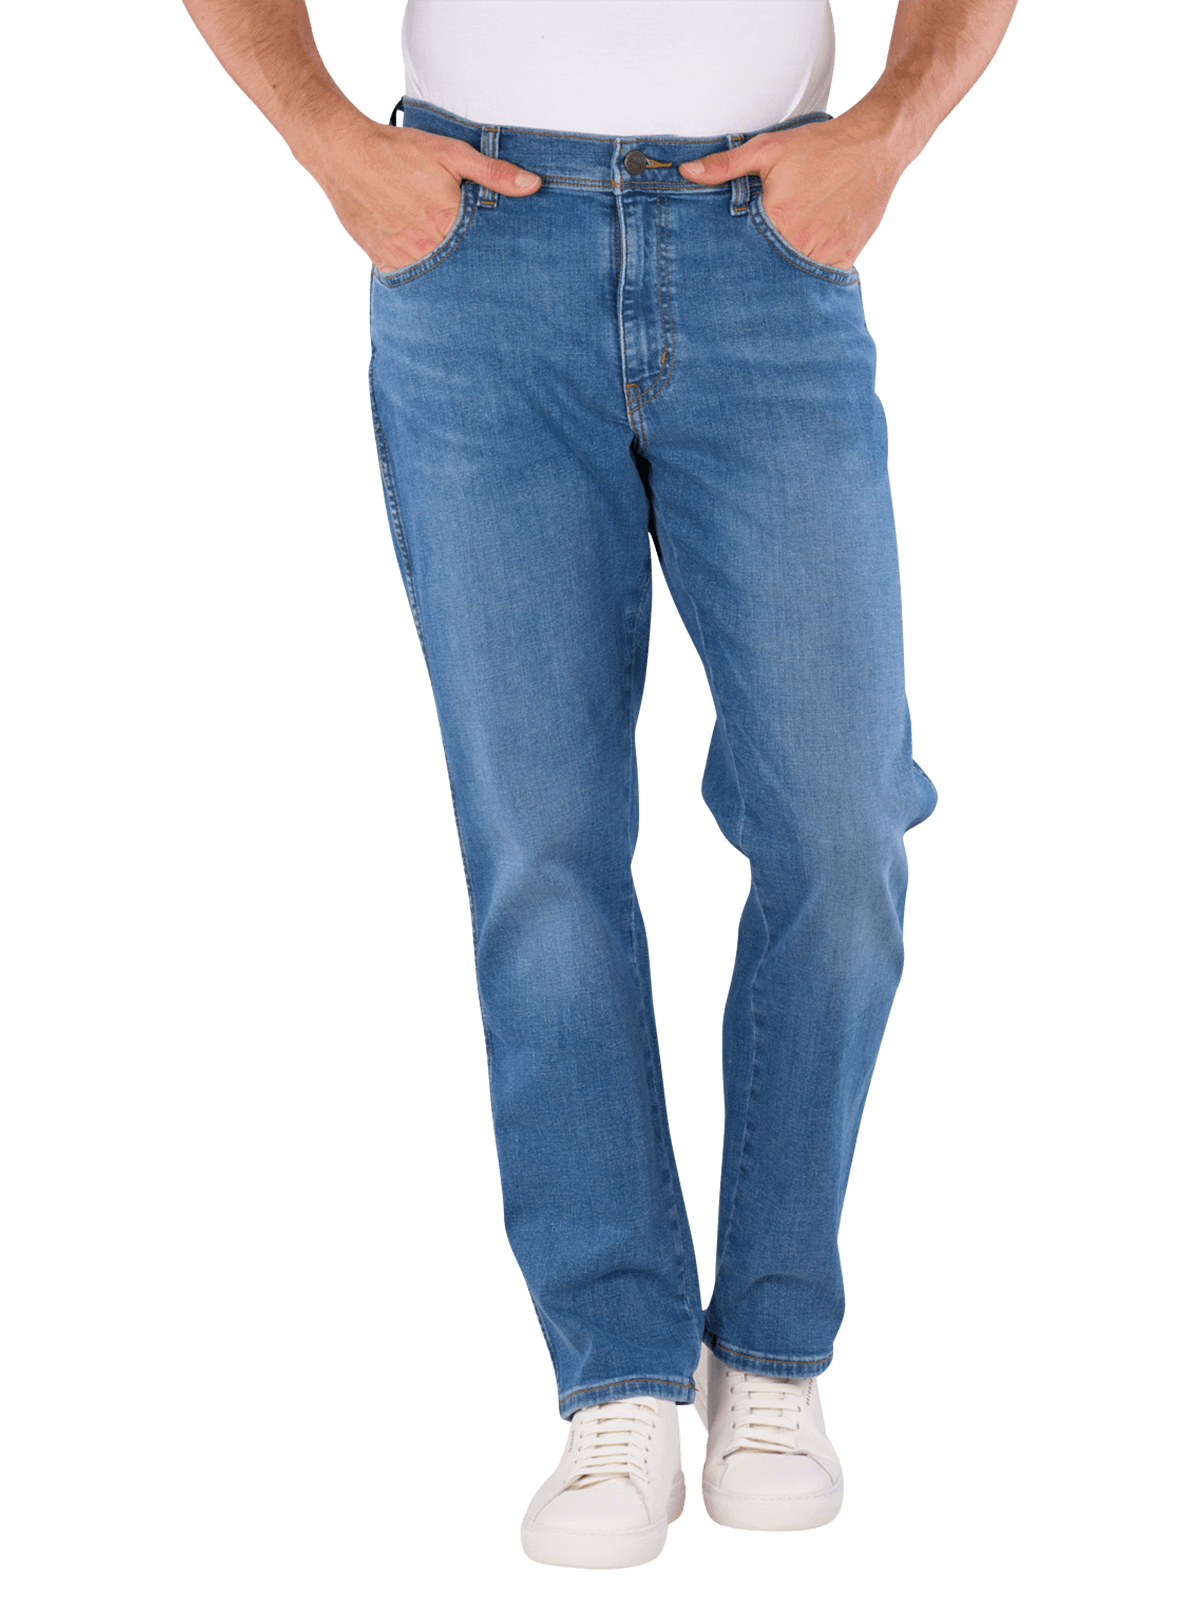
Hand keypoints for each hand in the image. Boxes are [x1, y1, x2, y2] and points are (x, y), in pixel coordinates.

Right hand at [311, 119, 541, 273]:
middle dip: (472, 274)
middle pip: (459, 272)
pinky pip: (407, 279)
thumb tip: (534, 185)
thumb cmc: (399, 150)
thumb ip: (493, 173)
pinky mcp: (382, 259)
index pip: (482, 254)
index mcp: (447, 222)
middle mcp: (425, 245)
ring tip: (460, 277)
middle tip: (490, 283)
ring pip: (434, 279)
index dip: (494, 260)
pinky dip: (420, 277)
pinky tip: (430, 271)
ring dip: (446, 279)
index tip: (507, 268)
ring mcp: (402, 255)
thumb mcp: (451, 154)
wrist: (343, 153)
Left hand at [680, 114, 903, 271]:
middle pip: (770, 270)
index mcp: (780, 220)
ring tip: (774, 273)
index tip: (725, 266)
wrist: (875, 146)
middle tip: (748, 274)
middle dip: (758, 271)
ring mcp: (827, 253)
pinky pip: (822, 280)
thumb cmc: (821, 147)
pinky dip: (811, 278)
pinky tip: (800, 271)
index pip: (746, 254)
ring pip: (796, 278)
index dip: (735, 260)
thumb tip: (687, 172)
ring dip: (784, 277)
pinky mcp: (846, 256)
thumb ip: (726, 165)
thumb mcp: (769, 149)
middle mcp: (803, 242)